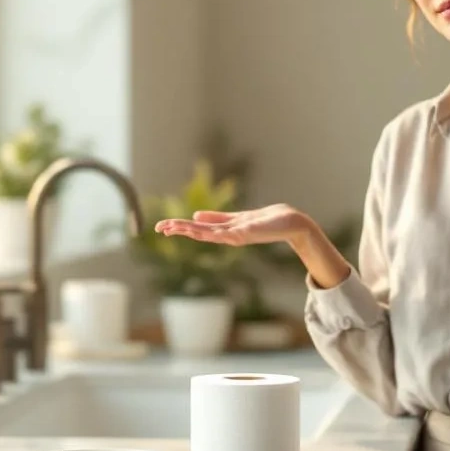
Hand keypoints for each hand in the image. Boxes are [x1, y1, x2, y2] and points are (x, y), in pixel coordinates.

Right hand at [155, 204, 310, 247]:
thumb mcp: (236, 218)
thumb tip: (196, 215)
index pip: (196, 228)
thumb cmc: (265, 221)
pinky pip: (231, 232)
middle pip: (199, 232)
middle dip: (181, 229)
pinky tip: (207, 229)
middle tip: (161, 228)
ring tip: (178, 228)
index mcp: (224, 231)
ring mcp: (238, 235)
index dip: (179, 227)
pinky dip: (220, 232)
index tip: (161, 227)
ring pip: (211, 234)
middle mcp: (228, 235)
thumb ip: (217, 218)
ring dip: (194, 231)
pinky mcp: (250, 232)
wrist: (289, 223)